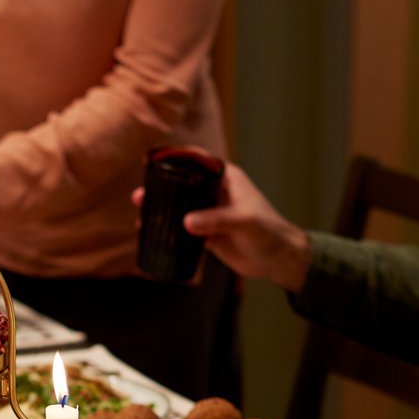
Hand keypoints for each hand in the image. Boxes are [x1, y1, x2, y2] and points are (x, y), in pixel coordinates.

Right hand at [136, 163, 310, 291]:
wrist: (278, 260)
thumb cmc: (269, 233)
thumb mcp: (243, 221)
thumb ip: (216, 220)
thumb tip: (186, 222)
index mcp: (227, 178)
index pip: (198, 160)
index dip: (176, 158)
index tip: (153, 161)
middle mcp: (216, 192)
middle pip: (183, 184)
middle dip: (160, 188)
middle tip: (140, 195)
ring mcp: (210, 213)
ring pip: (180, 207)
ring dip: (161, 210)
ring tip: (141, 215)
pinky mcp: (207, 233)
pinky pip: (182, 229)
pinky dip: (168, 230)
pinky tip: (152, 234)